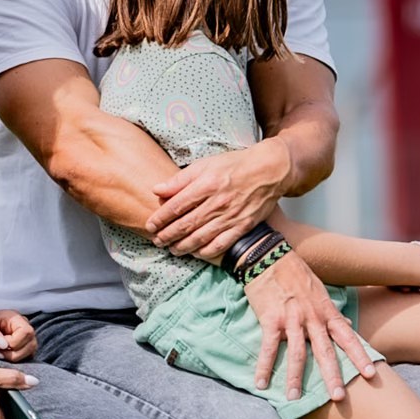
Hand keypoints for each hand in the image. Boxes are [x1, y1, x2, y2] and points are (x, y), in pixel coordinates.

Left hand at [0, 302, 37, 360]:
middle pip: (31, 343)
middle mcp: (21, 325)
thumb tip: (2, 343)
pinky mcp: (19, 344)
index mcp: (13, 317)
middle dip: (16, 353)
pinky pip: (26, 354)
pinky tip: (2, 357)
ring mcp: (22, 335)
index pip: (27, 332)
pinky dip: (16, 359)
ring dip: (16, 357)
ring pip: (31, 350)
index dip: (15, 344)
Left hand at [146, 138, 291, 258]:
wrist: (269, 171)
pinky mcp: (242, 226)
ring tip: (172, 249)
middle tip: (157, 241)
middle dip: (168, 235)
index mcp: (206, 184)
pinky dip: (206, 252)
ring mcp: (230, 217)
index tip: (150, 225)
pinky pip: (221, 244)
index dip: (161, 218)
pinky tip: (196, 253)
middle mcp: (217, 203)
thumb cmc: (234, 165)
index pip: (176, 205)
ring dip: (183, 246)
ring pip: (201, 237)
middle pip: (186, 224)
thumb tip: (157, 190)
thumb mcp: (205, 164)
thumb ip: (180, 179)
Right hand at [243, 249, 376, 401]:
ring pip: (297, 353)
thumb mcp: (320, 291)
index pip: (348, 337)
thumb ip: (333, 312)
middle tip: (339, 397)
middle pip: (325, 351)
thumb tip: (349, 325)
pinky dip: (264, 366)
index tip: (370, 375)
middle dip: (332, 375)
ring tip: (294, 398)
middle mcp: (312, 318)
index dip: (359, 356)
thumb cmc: (295, 273)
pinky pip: (268, 347)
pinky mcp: (270, 319)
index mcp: (326, 312)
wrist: (268, 255)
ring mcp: (291, 319)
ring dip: (295, 378)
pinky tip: (260, 383)